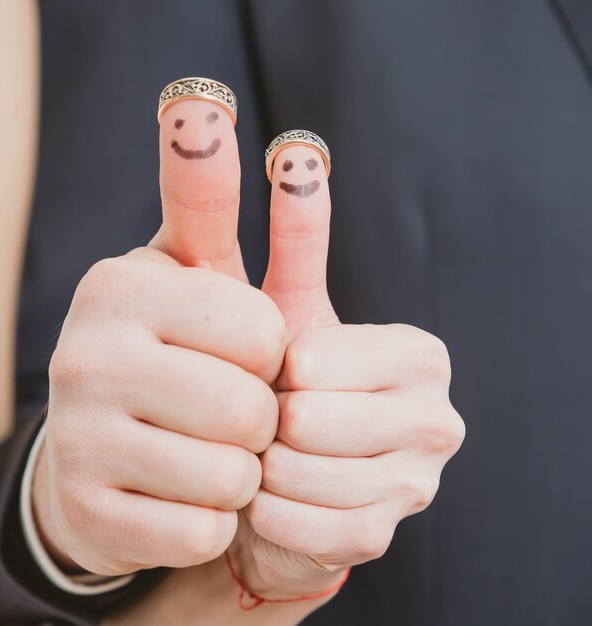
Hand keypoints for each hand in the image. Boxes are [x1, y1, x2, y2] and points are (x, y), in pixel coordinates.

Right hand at [33, 98, 286, 575]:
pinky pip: (200, 530)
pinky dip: (213, 518)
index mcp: (124, 286)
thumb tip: (221, 114)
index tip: (249, 351)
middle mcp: (87, 353)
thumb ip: (205, 196)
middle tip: (236, 412)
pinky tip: (184, 496)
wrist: (102, 448)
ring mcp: (78, 435)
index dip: (272, 352)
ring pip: (227, 474)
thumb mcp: (192, 272)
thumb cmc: (174, 351)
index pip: (260, 328)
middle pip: (246, 408)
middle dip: (261, 418)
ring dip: (240, 470)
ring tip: (210, 453)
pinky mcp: (86, 510)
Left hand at [228, 142, 465, 596]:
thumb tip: (297, 148)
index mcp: (417, 355)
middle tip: (261, 415)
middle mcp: (435, 417)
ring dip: (261, 467)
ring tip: (261, 451)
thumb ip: (294, 232)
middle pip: (310, 423)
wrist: (278, 467)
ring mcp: (417, 483)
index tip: (270, 371)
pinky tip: (267, 496)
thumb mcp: (280, 305)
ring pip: (304, 479)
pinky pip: (307, 530)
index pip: (315, 362)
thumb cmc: (278, 377)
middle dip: (264, 420)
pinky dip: (270, 514)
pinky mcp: (383, 534)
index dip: (270, 368)